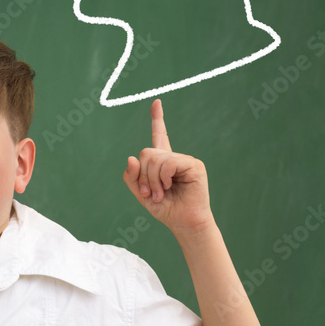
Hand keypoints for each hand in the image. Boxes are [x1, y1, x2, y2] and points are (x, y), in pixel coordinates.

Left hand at [122, 99, 213, 237]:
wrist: (183, 223)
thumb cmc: (165, 209)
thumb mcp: (141, 194)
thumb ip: (132, 177)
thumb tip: (131, 158)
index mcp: (162, 162)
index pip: (159, 136)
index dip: (158, 119)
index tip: (156, 103)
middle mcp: (173, 158)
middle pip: (147, 152)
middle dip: (143, 175)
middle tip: (150, 193)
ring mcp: (184, 160)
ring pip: (156, 158)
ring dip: (153, 180)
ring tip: (160, 194)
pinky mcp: (194, 165)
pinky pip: (169, 163)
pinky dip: (163, 177)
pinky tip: (168, 187)